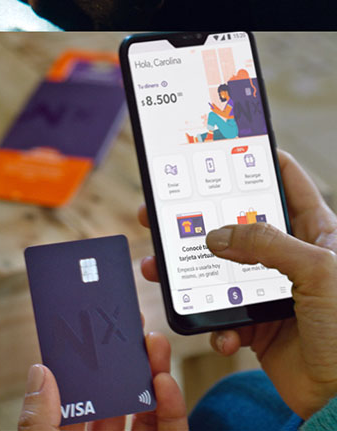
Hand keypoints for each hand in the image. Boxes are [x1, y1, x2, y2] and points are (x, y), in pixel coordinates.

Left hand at [18, 331, 187, 429]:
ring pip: (147, 409)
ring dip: (153, 374)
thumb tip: (40, 371)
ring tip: (153, 341)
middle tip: (129, 325)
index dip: (81, 364)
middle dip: (124, 361)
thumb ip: (38, 419)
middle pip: (115, 396)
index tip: (87, 330)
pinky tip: (165, 381)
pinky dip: (173, 407)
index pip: (74, 396)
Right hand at [138, 150, 336, 417]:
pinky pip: (222, 316)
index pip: (288, 184)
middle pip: (238, 225)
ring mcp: (274, 292)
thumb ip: (266, 244)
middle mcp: (294, 259)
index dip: (257, 161)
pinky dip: (212, 323)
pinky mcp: (258, 327)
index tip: (220, 148)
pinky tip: (219, 332)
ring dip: (187, 272)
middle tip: (161, 211)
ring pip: (219, 269)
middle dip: (198, 219)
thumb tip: (216, 235)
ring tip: (160, 269)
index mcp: (320, 236)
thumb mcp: (319, 273)